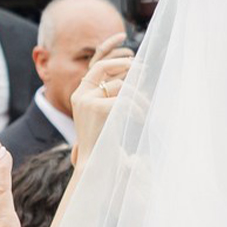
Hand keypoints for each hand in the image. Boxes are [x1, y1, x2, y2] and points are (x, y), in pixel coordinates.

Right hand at [70, 43, 134, 165]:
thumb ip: (112, 97)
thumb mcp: (105, 116)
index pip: (98, 68)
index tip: (134, 62)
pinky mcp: (98, 108)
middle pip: (108, 70)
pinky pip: (126, 100)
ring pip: (121, 87)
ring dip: (139, 97)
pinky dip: (138, 108)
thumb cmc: (104, 143)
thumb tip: (132, 75)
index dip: (117, 63)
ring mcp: (87, 100)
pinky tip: (142, 117)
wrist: (95, 164)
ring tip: (146, 108)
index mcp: (79, 95)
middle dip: (129, 68)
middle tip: (146, 70)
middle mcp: (80, 95)